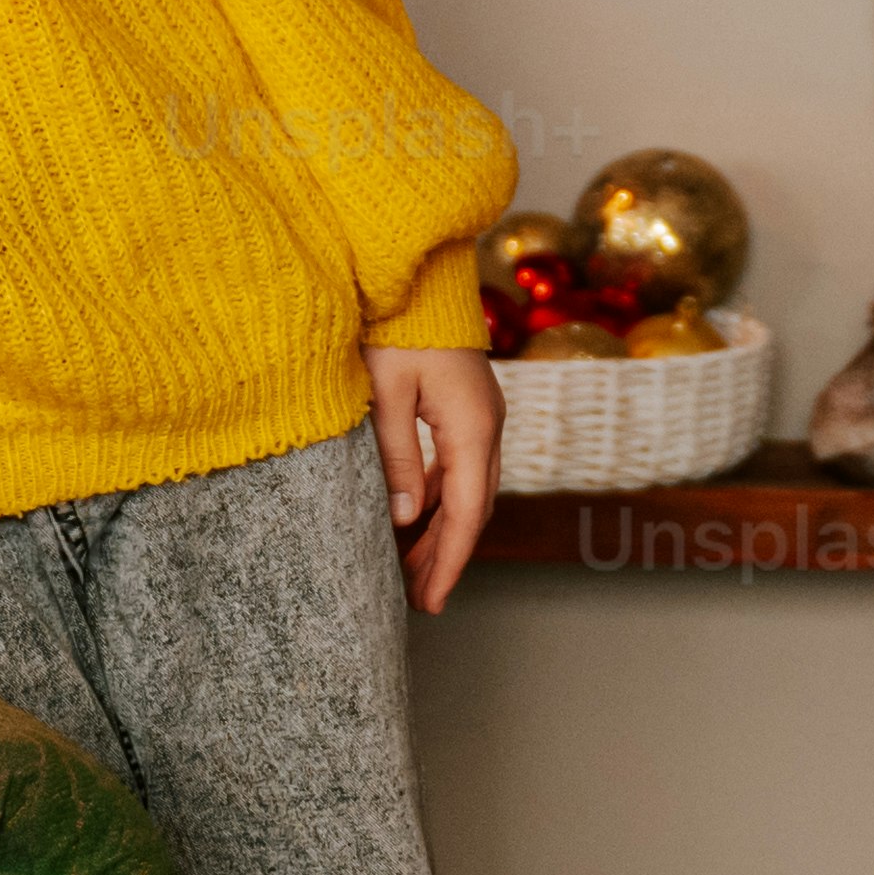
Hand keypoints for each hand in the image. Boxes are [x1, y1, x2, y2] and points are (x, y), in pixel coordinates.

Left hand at [371, 340, 500, 615]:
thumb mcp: (386, 394)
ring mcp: (482, 415)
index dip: (448, 562)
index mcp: (472, 427)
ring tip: (411, 569)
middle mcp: (487, 425)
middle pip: (472, 509)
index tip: (432, 602)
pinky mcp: (467, 406)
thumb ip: (395, 458)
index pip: (464, 513)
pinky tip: (413, 516)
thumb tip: (403, 518)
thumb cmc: (397, 326)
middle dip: (446, 556)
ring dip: (441, 530)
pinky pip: (459, 467)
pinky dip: (439, 499)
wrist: (416, 272)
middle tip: (419, 600)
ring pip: (468, 490)